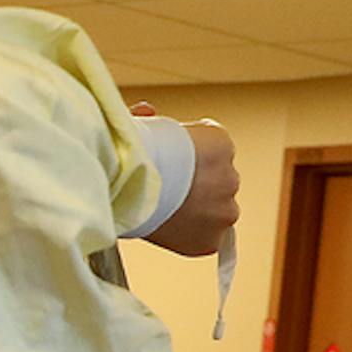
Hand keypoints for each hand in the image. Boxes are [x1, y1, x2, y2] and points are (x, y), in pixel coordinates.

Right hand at [131, 102, 239, 257]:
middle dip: (199, 185)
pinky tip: (172, 228)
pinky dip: (194, 236)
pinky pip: (208, 239)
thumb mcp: (140, 127)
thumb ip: (150, 120)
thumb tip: (147, 111)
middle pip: (218, 181)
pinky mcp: (212, 239)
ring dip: (199, 211)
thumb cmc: (126, 157)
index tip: (172, 165)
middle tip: (167, 189)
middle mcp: (230, 176)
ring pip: (216, 211)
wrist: (121, 190)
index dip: (191, 158)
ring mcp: (225, 210)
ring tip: (166, 211)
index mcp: (221, 143)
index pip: (215, 150)